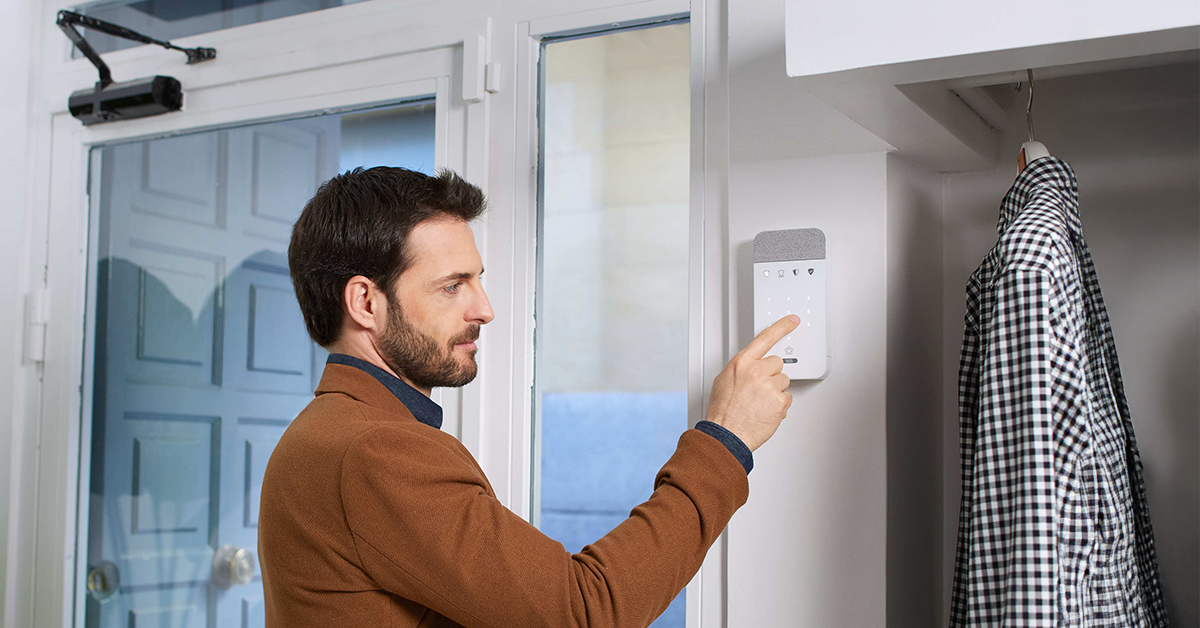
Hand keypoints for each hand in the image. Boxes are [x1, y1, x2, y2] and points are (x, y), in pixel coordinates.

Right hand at [705, 315, 798, 451]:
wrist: (727, 434)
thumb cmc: (723, 411)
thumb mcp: (724, 381)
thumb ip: (741, 369)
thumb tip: (750, 367)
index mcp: (742, 363)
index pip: (765, 338)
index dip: (782, 327)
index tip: (793, 320)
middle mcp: (757, 371)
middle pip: (777, 363)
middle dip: (771, 374)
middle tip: (759, 389)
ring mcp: (770, 387)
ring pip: (783, 381)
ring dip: (775, 390)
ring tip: (760, 402)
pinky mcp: (780, 402)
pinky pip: (787, 397)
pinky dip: (779, 405)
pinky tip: (765, 410)